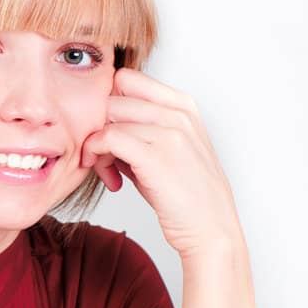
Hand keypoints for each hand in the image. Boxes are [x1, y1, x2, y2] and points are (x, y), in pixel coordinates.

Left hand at [81, 67, 242, 258]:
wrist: (211, 229)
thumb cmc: (186, 194)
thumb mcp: (167, 149)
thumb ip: (138, 129)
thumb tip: (99, 122)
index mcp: (183, 105)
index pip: (126, 78)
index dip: (106, 103)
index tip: (105, 129)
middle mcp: (178, 113)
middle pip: (111, 98)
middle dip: (98, 126)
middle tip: (101, 157)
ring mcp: (169, 132)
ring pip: (107, 119)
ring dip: (96, 146)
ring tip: (107, 171)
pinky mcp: (156, 156)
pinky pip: (107, 139)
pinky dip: (97, 156)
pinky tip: (110, 178)